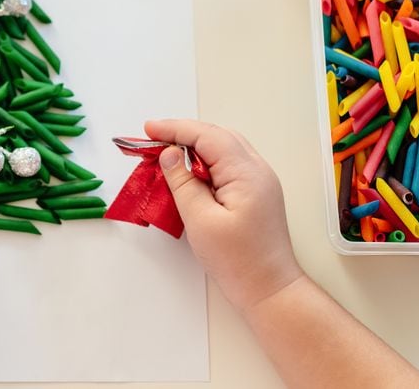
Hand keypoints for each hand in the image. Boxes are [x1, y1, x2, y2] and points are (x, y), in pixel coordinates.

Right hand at [144, 119, 303, 311]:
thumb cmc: (238, 260)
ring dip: (194, 147)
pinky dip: (204, 161)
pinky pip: (227, 164)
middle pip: (217, 136)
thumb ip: (183, 182)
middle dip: (183, 134)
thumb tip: (170, 154)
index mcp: (247, 173)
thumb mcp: (201, 220)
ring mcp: (259, 181)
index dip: (175, 129)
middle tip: (152, 140)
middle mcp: (257, 170)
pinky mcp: (254, 192)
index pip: (207, 136)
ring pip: (223, 149)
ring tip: (165, 154)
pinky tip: (188, 172)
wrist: (269, 289)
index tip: (149, 129)